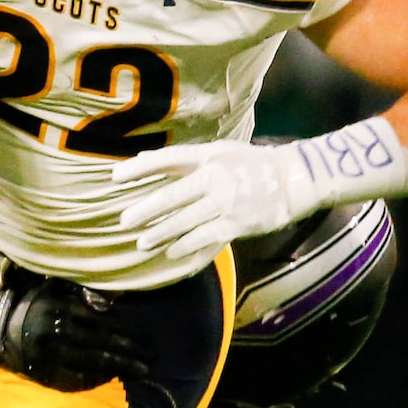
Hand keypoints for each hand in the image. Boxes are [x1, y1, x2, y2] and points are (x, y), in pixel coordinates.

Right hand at [0, 275, 150, 391]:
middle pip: (104, 342)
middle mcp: (57, 332)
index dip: (128, 330)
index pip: (103, 320)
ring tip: (142, 369)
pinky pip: (79, 378)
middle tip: (152, 355)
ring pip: (95, 362)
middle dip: (131, 350)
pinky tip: (114, 375)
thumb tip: (114, 301)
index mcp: (60, 308)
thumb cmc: (33, 304)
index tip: (146, 336)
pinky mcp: (47, 374)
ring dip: (122, 366)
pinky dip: (99, 377)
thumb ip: (80, 292)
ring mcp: (52, 356)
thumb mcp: (53, 288)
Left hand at [110, 138, 319, 262]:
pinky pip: (206, 239)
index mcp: (208, 156)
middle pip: (172, 196)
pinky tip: (172, 255)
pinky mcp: (237, 224)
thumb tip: (142, 157)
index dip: (140, 168)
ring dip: (161, 234)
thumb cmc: (250, 165)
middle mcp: (215, 178)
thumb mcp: (218, 153)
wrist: (292, 180)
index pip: (167, 159)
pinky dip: (187, 248)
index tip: (115, 177)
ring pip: (185, 222)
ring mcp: (226, 203)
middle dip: (145, 211)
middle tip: (124, 222)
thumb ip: (182, 158)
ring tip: (142, 243)